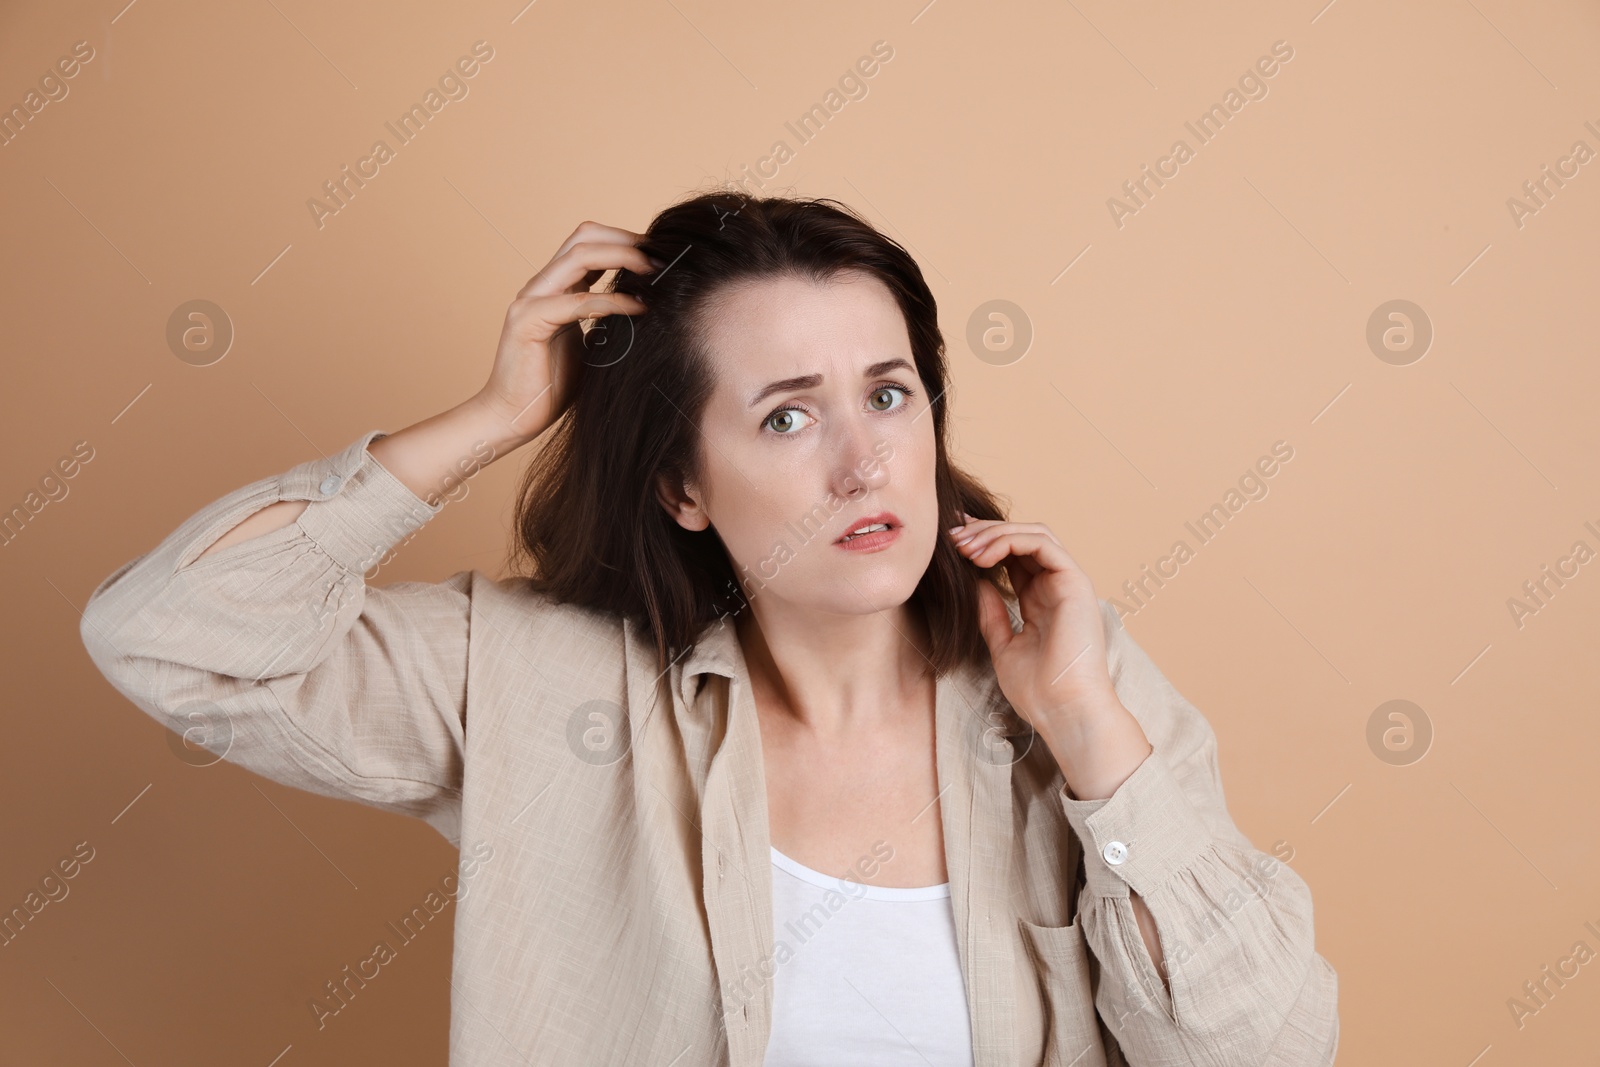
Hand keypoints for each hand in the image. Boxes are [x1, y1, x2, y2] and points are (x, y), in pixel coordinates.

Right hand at [474, 220, 657, 440]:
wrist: (513, 418)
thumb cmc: (551, 387)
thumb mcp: (589, 344)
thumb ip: (605, 319)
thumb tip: (646, 305)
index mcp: (554, 288)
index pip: (588, 244)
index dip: (624, 241)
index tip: (659, 255)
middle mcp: (539, 287)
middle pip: (583, 237)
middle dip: (626, 240)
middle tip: (661, 256)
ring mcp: (530, 301)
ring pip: (579, 258)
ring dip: (622, 258)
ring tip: (654, 272)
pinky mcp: (528, 323)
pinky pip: (577, 303)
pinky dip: (612, 301)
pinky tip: (638, 308)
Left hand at [948, 511, 1116, 728]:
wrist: (1063, 712)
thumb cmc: (1038, 691)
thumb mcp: (1003, 646)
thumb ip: (991, 614)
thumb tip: (976, 583)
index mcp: (1042, 600)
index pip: (1014, 557)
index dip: (984, 543)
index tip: (951, 543)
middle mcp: (1057, 587)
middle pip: (1022, 539)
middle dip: (984, 532)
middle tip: (952, 536)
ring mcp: (1069, 583)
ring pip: (1033, 534)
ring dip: (994, 533)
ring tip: (964, 547)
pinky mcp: (1075, 582)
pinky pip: (1042, 544)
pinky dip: (1010, 541)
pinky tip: (983, 556)